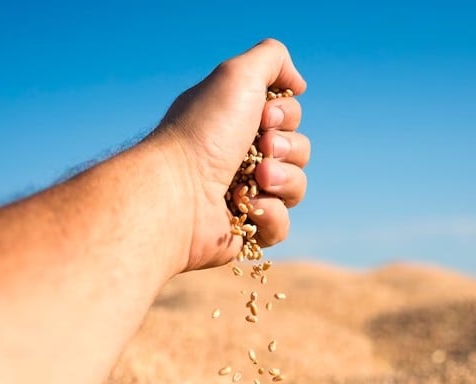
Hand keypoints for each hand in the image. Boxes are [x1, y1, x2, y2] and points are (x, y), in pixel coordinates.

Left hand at [152, 39, 309, 270]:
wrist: (176, 192)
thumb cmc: (203, 133)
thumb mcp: (237, 75)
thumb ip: (273, 59)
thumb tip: (298, 83)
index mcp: (236, 123)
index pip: (288, 118)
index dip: (284, 116)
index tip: (263, 117)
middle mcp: (239, 157)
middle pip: (298, 151)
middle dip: (286, 148)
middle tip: (260, 148)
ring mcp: (243, 196)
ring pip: (295, 188)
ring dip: (282, 180)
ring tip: (254, 180)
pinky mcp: (244, 231)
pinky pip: (281, 226)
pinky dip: (270, 216)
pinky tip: (246, 209)